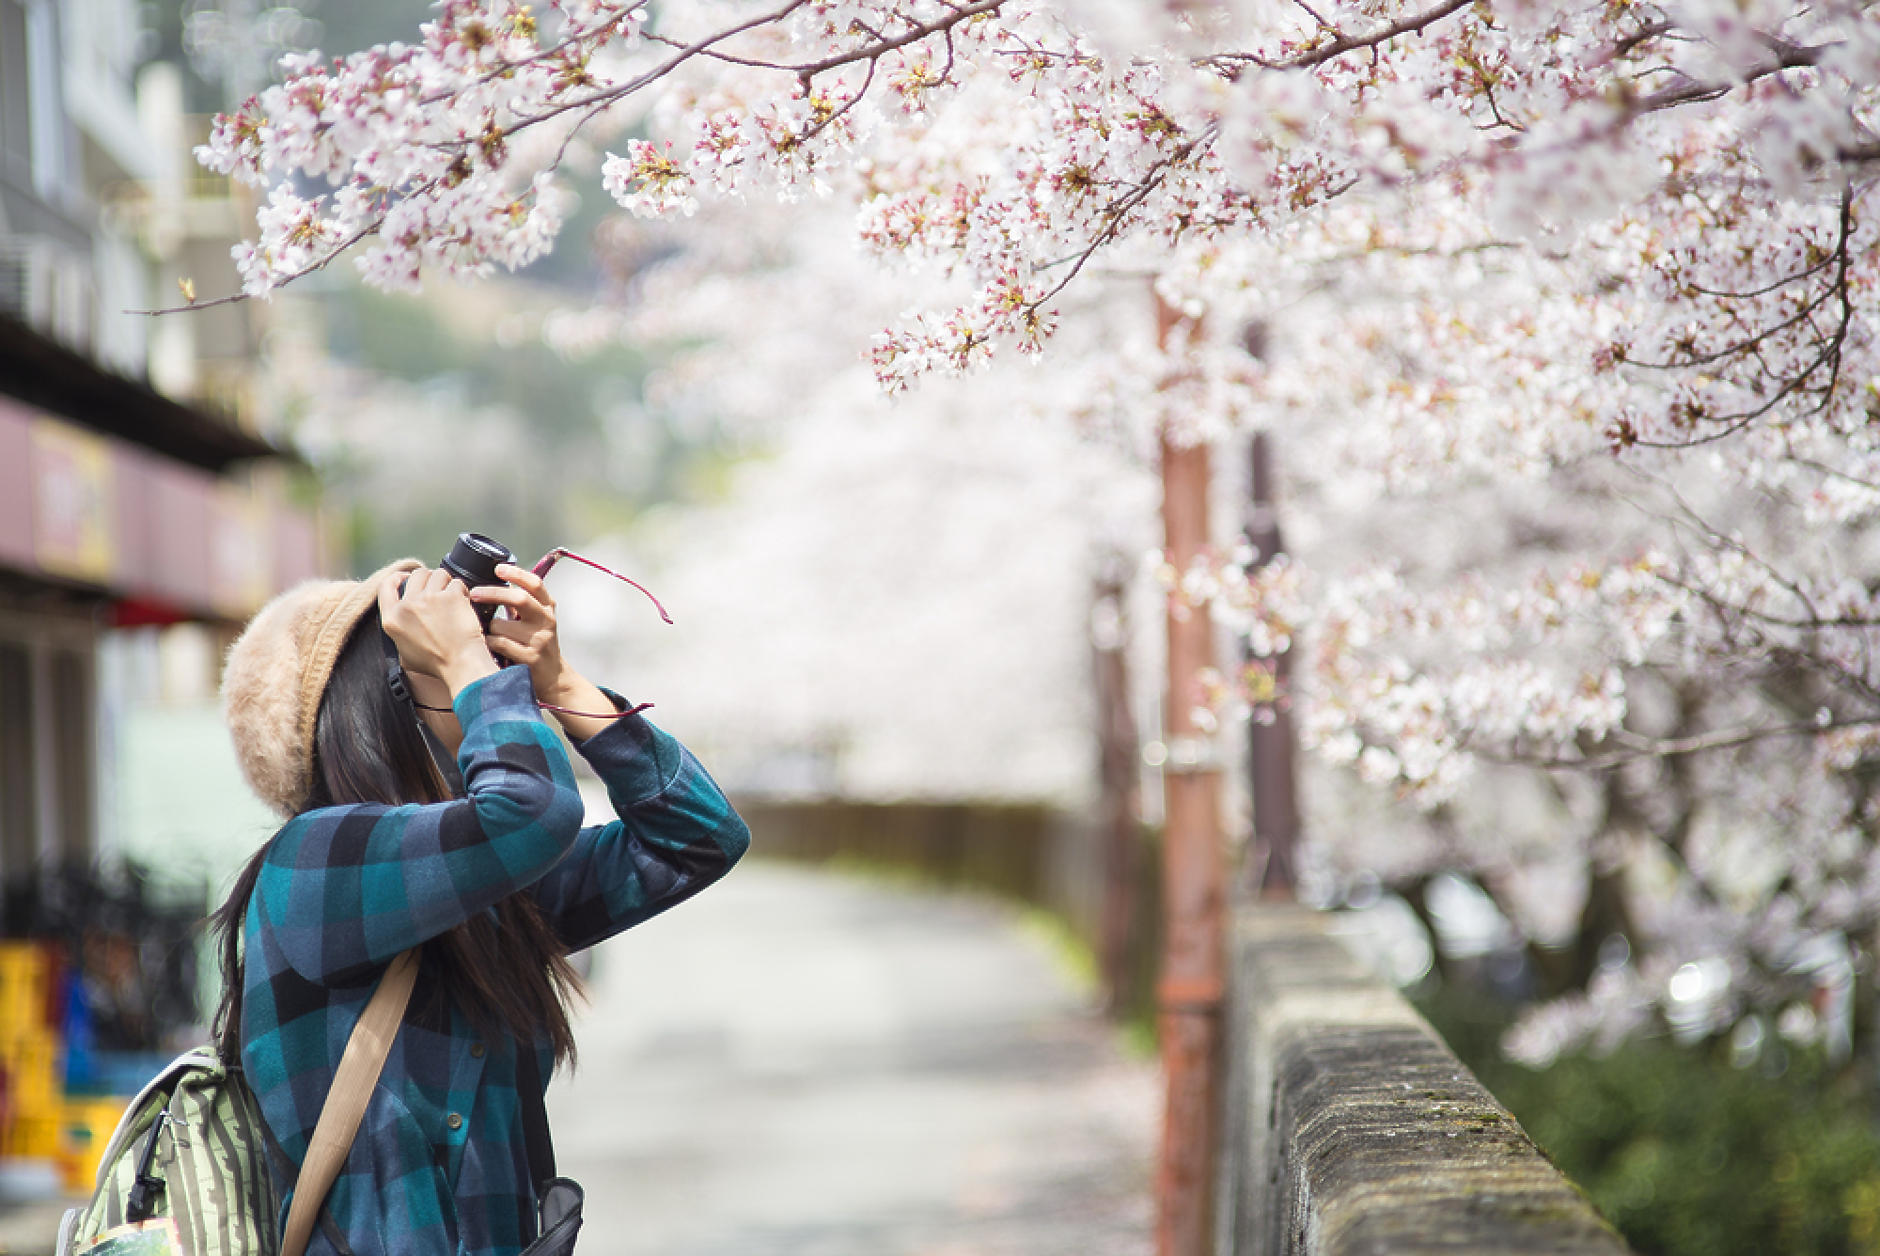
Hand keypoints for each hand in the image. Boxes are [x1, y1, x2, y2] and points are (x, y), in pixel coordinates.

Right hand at [377, 566, 496, 694]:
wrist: (460, 664)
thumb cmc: (436, 664)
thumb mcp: (404, 653)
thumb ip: (399, 636)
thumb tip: (400, 627)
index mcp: (392, 619)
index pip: (385, 585)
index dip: (397, 577)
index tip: (406, 577)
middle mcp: (407, 606)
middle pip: (417, 575)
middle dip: (429, 578)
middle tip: (439, 589)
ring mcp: (429, 598)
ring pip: (438, 574)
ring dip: (447, 582)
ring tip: (453, 597)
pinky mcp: (450, 596)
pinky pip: (457, 583)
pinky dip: (463, 591)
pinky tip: (464, 603)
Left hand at [473, 564, 617, 739]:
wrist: (553, 678)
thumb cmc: (536, 644)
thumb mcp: (535, 620)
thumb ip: (520, 603)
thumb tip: (494, 581)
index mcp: (547, 608)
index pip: (535, 584)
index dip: (516, 574)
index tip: (498, 568)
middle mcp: (546, 621)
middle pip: (519, 599)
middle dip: (493, 593)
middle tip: (474, 592)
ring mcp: (539, 640)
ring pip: (501, 625)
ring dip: (488, 628)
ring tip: (486, 634)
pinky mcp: (530, 658)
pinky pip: (499, 644)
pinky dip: (488, 644)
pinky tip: (488, 648)